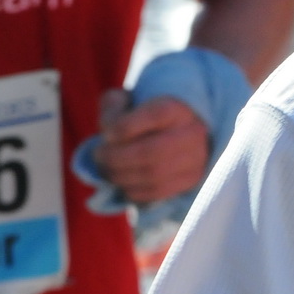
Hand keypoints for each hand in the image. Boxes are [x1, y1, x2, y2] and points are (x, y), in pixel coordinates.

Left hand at [91, 91, 210, 204]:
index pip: (156, 114)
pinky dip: (132, 189)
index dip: (125, 127)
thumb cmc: (142, 116)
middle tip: (99, 156)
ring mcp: (194, 158)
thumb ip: (113, 106)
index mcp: (176, 107)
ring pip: (154, 174)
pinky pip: (157, 191)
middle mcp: (191, 132)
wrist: (176, 132)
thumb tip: (108, 128)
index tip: (106, 134)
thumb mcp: (127, 101)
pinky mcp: (190, 180)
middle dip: (117, 157)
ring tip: (106, 170)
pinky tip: (122, 182)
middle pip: (153, 150)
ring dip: (121, 175)